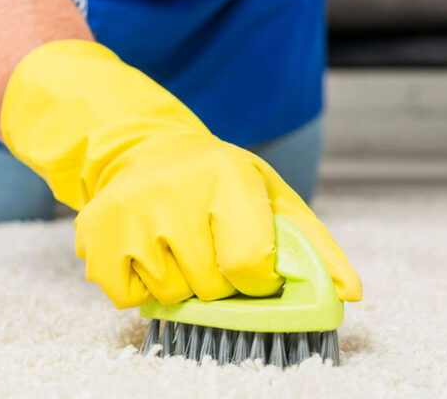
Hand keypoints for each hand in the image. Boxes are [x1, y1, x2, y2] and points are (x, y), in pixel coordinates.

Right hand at [1, 40, 360, 307]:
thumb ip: (314, 246)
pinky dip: (142, 287)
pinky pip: (128, 297)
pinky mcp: (95, 235)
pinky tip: (149, 250)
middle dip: (220, 281)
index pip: (250, 265)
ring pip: (170, 296)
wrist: (145, 149)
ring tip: (179, 244)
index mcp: (227, 176)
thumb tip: (350, 293)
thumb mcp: (272, 197)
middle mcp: (174, 191)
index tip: (254, 270)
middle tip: (212, 248)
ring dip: (181, 285)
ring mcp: (129, 213)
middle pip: (211, 287)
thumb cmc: (219, 181)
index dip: (258, 280)